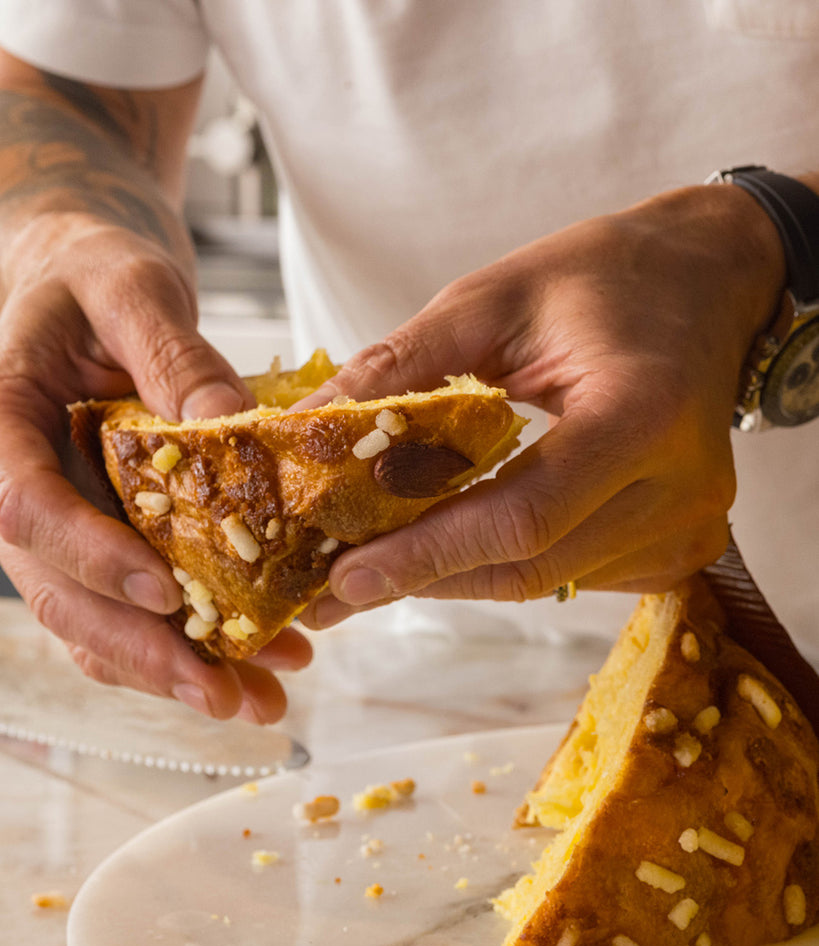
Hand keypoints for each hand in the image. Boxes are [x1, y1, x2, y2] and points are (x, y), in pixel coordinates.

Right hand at [0, 216, 311, 721]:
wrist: (82, 282)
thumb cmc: (94, 271)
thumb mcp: (132, 287)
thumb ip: (172, 354)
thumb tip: (230, 430)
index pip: (24, 507)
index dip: (89, 556)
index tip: (165, 592)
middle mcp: (17, 484)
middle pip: (60, 592)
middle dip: (143, 651)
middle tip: (227, 695)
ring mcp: (58, 521)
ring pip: (94, 617)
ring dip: (172, 668)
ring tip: (261, 699)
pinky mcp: (98, 535)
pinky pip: (126, 604)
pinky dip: (183, 641)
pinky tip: (253, 661)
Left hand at [297, 184, 785, 629]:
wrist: (708, 280)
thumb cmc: (605, 276)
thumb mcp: (492, 300)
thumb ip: (401, 368)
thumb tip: (306, 430)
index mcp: (642, 414)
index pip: (521, 517)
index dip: (425, 555)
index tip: (345, 577)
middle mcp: (681, 488)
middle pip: (528, 565)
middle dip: (424, 575)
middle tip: (340, 583)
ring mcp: (689, 525)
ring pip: (545, 580)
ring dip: (458, 572)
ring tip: (386, 555)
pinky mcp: (682, 544)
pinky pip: (573, 575)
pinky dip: (507, 560)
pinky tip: (461, 536)